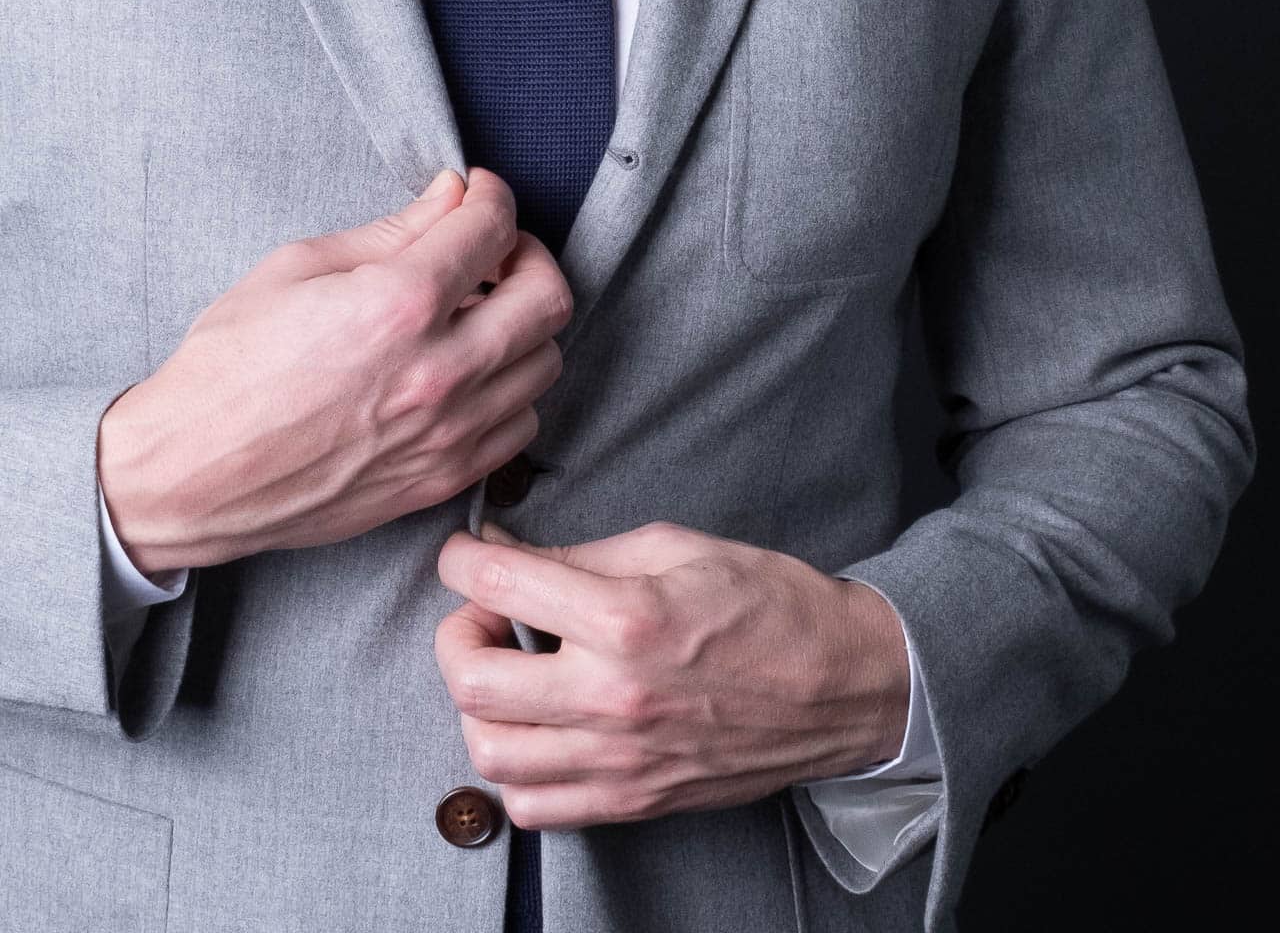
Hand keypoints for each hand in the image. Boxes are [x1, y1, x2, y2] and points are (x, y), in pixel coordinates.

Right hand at [96, 167, 571, 575]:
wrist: (190, 473)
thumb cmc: (229, 367)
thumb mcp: (299, 268)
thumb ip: (392, 230)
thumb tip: (450, 196)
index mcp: (400, 304)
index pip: (493, 228)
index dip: (492, 196)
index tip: (477, 194)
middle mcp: (439, 371)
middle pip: (549, 296)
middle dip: (527, 255)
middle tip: (491, 249)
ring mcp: (448, 433)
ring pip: (545, 362)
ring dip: (523, 324)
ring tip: (478, 312)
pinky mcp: (442, 479)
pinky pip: (522, 425)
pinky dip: (511, 389)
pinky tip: (470, 371)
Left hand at [434, 520, 909, 828]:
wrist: (841, 683)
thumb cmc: (767, 603)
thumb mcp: (675, 546)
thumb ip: (583, 555)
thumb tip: (509, 555)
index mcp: (625, 617)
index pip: (498, 586)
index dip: (462, 560)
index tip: (465, 555)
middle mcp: (611, 696)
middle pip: (471, 679)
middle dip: (457, 634)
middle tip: (484, 614)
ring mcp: (619, 760)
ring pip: (490, 751)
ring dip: (479, 705)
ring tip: (509, 672)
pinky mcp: (632, 801)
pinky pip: (533, 807)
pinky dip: (514, 768)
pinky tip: (537, 727)